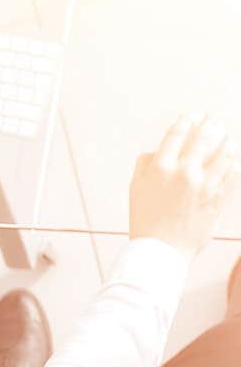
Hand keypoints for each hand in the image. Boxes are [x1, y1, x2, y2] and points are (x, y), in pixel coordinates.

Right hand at [129, 115, 237, 259]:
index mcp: (160, 167)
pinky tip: (233, 159)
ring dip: (227, 142)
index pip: (178, 133)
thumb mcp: (136, 188)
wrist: (161, 250)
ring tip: (228, 138)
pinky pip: (231, 173)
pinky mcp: (218, 197)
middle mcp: (183, 172)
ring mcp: (203, 184)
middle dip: (211, 126)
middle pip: (204, 138)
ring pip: (224, 153)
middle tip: (214, 121)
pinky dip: (233, 164)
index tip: (193, 116)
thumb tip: (159, 149)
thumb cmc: (146, 221)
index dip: (187, 121)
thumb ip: (147, 164)